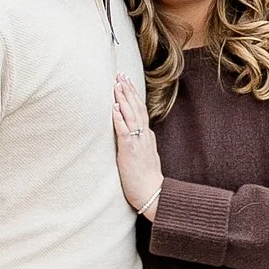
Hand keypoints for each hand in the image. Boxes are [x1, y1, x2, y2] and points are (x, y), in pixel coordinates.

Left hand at [112, 71, 163, 219]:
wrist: (153, 193)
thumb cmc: (147, 179)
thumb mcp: (145, 156)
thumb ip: (141, 143)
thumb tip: (138, 135)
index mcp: (147, 136)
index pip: (140, 110)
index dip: (133, 95)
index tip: (127, 82)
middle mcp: (144, 135)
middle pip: (137, 107)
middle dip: (128, 90)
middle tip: (121, 75)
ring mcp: (138, 142)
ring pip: (131, 114)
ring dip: (124, 98)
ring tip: (117, 84)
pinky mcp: (130, 150)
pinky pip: (125, 130)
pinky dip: (120, 117)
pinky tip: (115, 107)